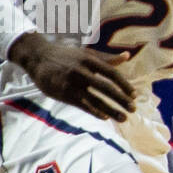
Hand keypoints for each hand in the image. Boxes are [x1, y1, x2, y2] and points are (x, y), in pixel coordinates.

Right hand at [10, 34, 135, 122]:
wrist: (38, 58)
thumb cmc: (66, 56)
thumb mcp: (86, 54)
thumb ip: (107, 58)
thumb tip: (127, 56)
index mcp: (90, 60)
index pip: (112, 74)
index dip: (124, 85)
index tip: (134, 95)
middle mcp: (82, 71)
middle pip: (106, 88)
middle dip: (121, 100)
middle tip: (133, 109)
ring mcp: (72, 83)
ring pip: (96, 99)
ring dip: (111, 110)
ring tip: (123, 118)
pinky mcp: (64, 93)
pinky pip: (83, 105)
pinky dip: (95, 112)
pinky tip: (105, 117)